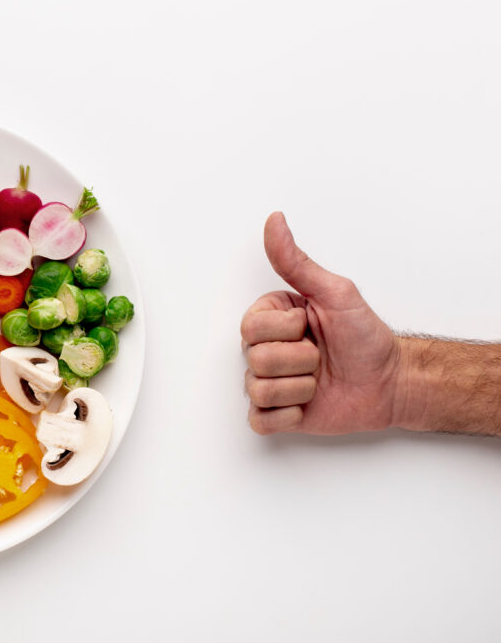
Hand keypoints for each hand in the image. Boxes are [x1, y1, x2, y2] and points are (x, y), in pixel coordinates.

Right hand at [241, 212, 401, 434]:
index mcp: (270, 320)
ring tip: (319, 380)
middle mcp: (264, 350)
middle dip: (300, 360)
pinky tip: (307, 405)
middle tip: (320, 355)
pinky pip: (260, 420)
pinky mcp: (275, 415)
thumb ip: (296, 261)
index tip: (311, 325)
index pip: (251, 327)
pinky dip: (288, 415)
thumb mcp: (335, 292)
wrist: (390, 382)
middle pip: (256, 359)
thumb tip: (275, 222)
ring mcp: (268, 383)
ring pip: (259, 389)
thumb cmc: (366, 337)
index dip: (288, 330)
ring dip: (301, 387)